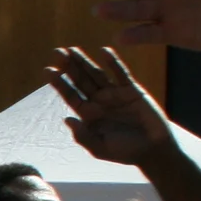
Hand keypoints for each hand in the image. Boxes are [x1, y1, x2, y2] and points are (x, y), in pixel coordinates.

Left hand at [46, 46, 174, 165]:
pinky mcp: (131, 90)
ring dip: (84, 61)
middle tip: (56, 51)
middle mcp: (98, 101)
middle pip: (80, 80)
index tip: (48, 71)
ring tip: (72, 49)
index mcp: (88, 114)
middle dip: (68, 66)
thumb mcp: (100, 148)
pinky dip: (113, 63)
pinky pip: (121, 74)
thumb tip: (67, 119)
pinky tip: (104, 51)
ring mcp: (114, 93)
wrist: (153, 149)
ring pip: (96, 74)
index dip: (59, 83)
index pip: (70, 95)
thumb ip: (83, 136)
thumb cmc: (124, 151)